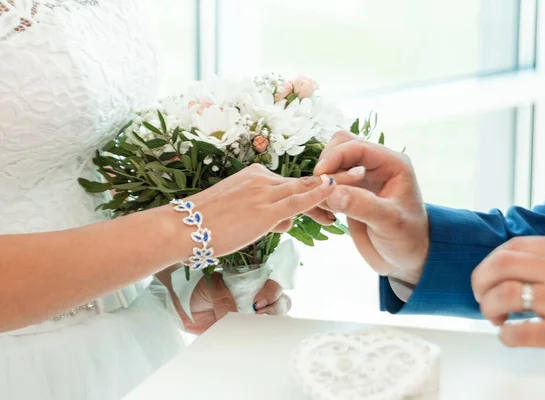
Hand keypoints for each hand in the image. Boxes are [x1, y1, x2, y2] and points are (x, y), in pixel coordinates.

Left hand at [172, 273, 290, 334]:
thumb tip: (234, 316)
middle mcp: (257, 294)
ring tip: (254, 325)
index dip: (273, 291)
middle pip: (281, 301)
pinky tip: (250, 335)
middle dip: (275, 308)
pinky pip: (258, 333)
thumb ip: (224, 299)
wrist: (178, 303)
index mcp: (252, 278)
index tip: (258, 301)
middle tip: (258, 314)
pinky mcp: (243, 328)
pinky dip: (259, 335)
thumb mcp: (211, 286)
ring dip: (270, 321)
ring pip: (275, 317)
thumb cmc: (196, 287)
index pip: (275, 281)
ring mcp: (251, 312)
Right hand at [180, 163, 344, 257]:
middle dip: (336, 179)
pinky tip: (336, 187)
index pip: (292, 183)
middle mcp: (262, 179)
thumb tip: (284, 222)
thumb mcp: (239, 217)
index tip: (339, 182)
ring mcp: (264, 192)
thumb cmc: (204, 226)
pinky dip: (319, 192)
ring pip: (306, 188)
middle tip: (360, 173)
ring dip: (337, 185)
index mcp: (255, 178)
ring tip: (361, 179)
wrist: (181, 227)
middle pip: (305, 182)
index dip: (317, 186)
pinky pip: (298, 199)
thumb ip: (266, 216)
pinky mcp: (264, 209)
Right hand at [313, 131, 428, 283]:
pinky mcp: (350, 192)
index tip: (320, 176)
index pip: (357, 147)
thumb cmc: (407, 239)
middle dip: (327, 164)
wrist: (406, 259)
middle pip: (341, 146)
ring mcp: (361, 178)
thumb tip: (332, 191)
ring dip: (322, 178)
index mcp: (392, 164)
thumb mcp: (389, 223)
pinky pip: (328, 182)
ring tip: (321, 202)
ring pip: (332, 162)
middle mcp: (376, 165)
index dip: (336, 156)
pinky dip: (320, 191)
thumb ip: (363, 206)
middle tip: (320, 189)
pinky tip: (323, 210)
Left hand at [472, 236, 544, 368]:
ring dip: (489, 307)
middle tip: (482, 295)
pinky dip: (505, 335)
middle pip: (501, 265)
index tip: (487, 275)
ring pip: (504, 295)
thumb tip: (502, 263)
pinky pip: (519, 332)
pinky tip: (509, 336)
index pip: (513, 246)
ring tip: (496, 317)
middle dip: (481, 281)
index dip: (490, 261)